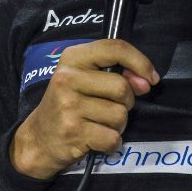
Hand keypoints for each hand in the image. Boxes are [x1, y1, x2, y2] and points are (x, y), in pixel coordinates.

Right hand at [10, 39, 158, 179]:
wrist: (39, 138)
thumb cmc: (69, 105)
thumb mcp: (86, 80)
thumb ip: (117, 74)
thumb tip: (146, 82)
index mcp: (72, 58)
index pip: (115, 48)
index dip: (140, 62)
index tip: (152, 78)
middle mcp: (67, 78)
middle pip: (122, 87)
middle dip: (126, 102)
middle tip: (108, 108)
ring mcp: (68, 106)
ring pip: (120, 115)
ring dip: (117, 125)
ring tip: (98, 124)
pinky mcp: (73, 132)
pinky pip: (113, 138)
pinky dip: (111, 143)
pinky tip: (95, 139)